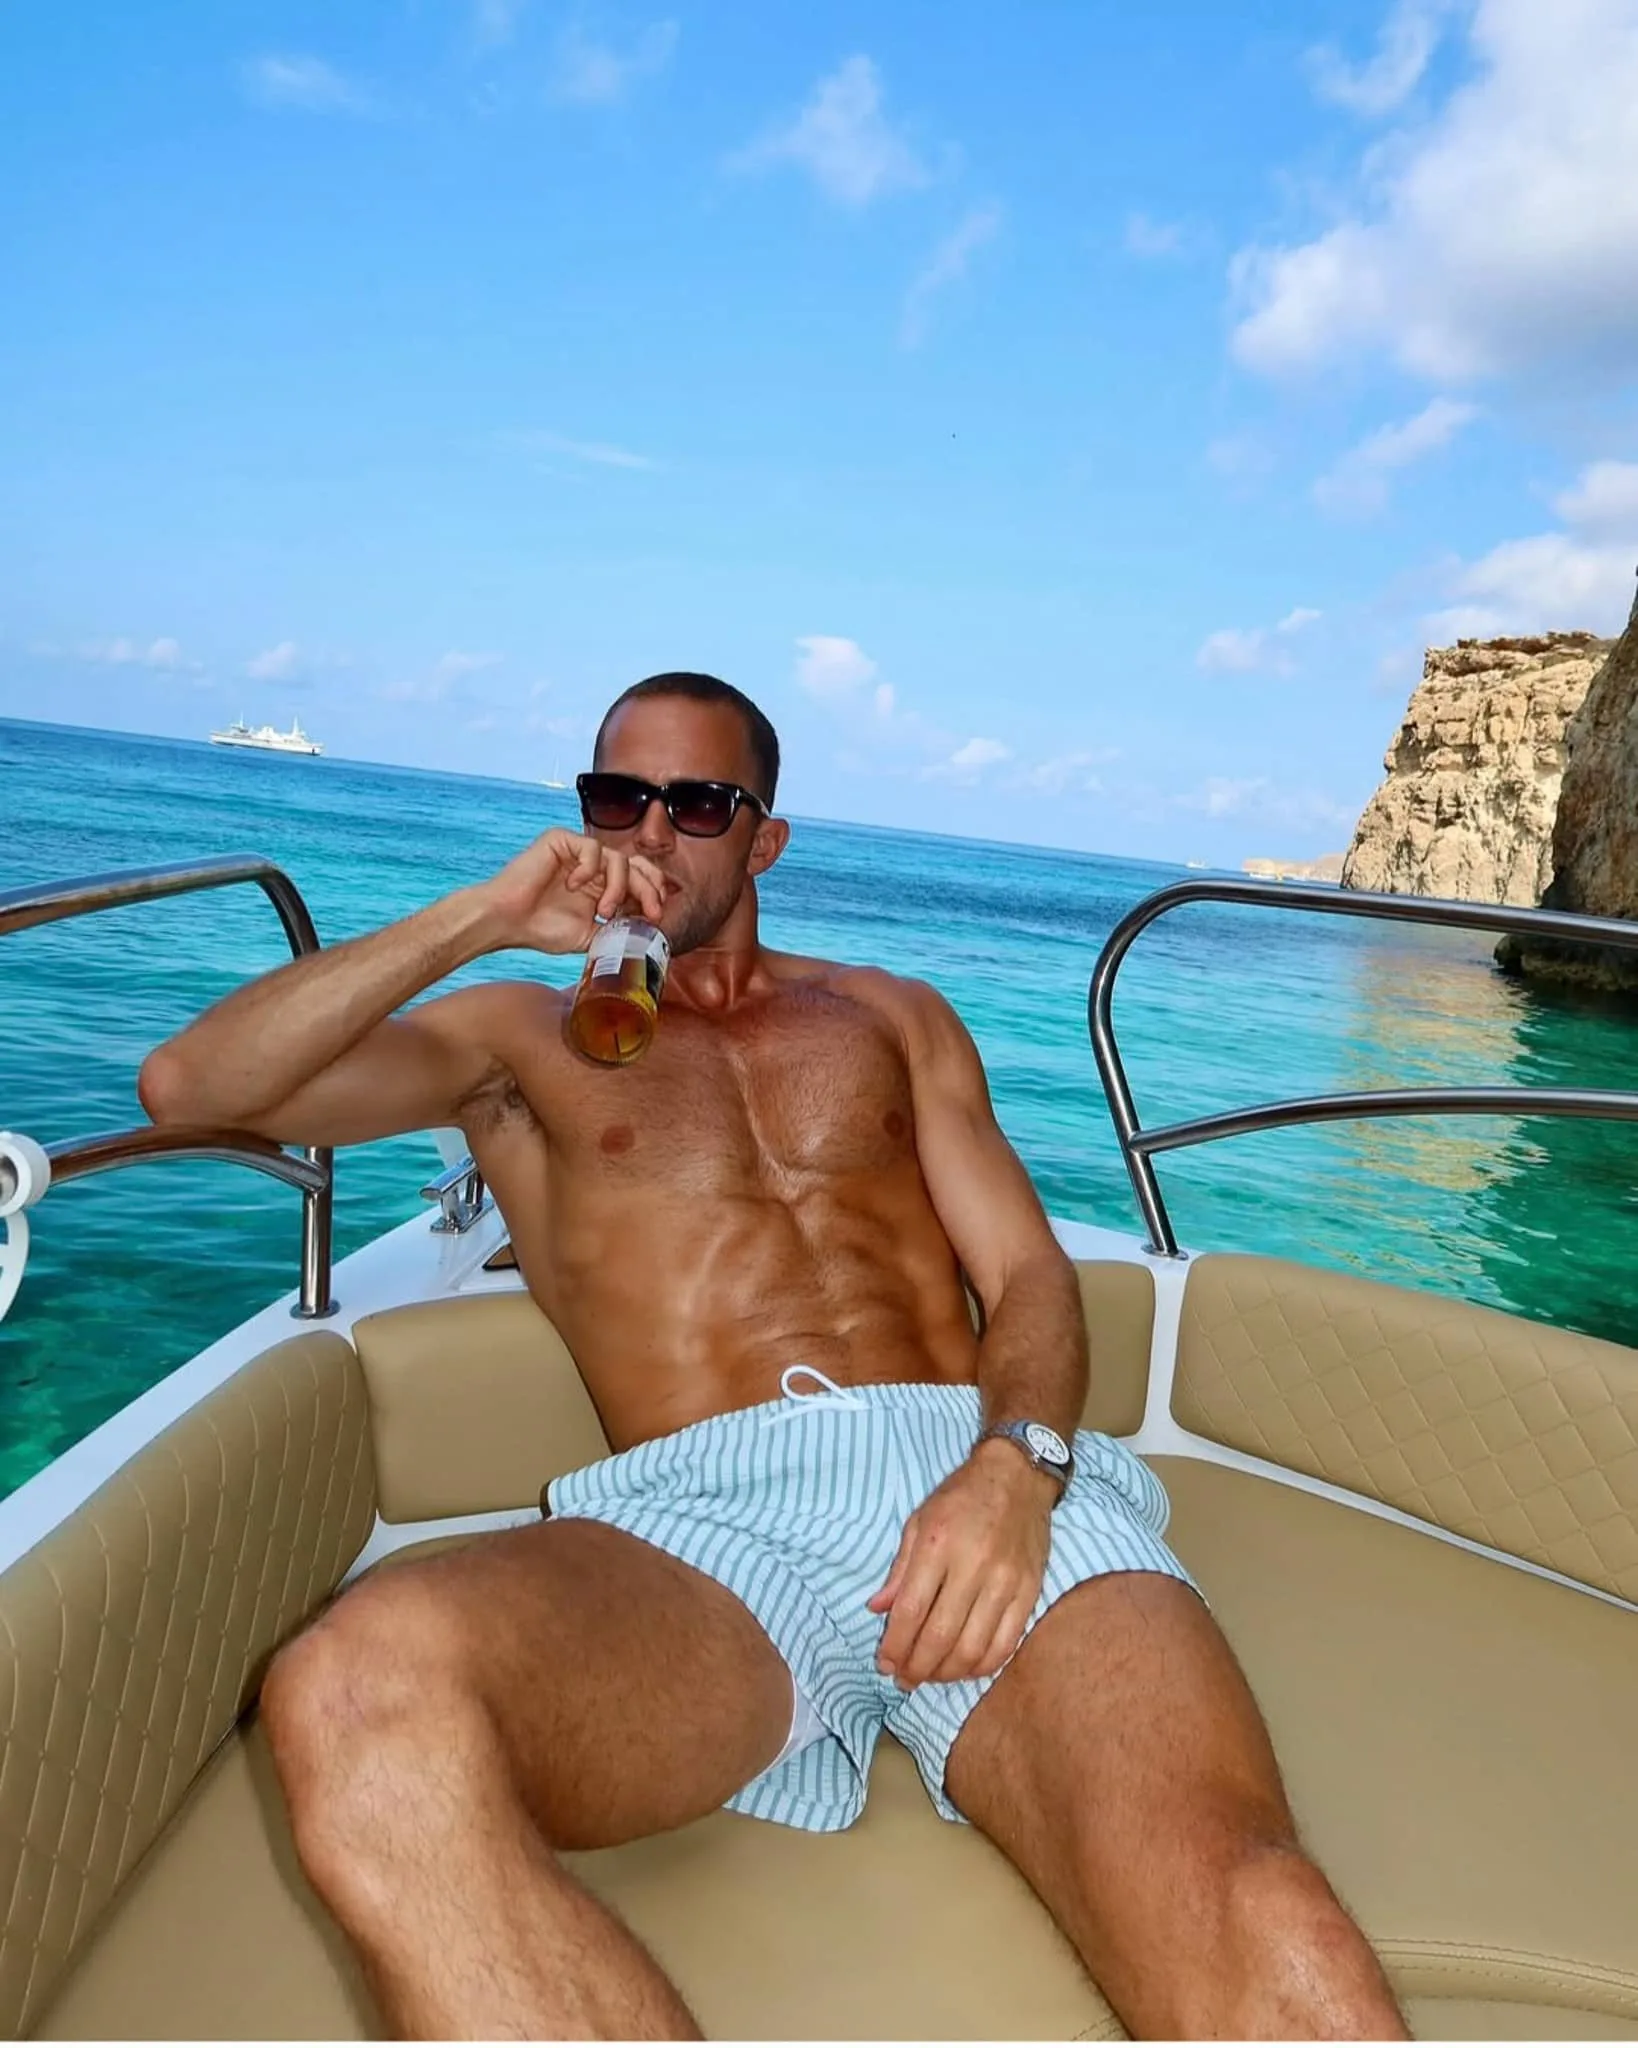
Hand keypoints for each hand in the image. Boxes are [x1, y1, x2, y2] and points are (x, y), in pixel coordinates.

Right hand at [478, 829, 666, 956]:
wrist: (506, 922)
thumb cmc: (541, 929)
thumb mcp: (590, 935)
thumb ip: (617, 929)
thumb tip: (647, 931)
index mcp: (601, 885)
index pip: (639, 878)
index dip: (653, 892)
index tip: (656, 915)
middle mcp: (592, 866)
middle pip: (636, 865)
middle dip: (648, 888)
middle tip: (650, 910)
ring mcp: (577, 852)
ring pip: (618, 858)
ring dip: (617, 886)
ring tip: (603, 909)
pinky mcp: (561, 840)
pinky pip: (592, 847)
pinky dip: (589, 869)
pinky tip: (574, 886)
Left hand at [867, 1440, 1055, 1689]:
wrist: (1018, 1477)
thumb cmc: (962, 1496)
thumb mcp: (920, 1521)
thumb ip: (900, 1569)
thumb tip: (878, 1610)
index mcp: (938, 1545)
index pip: (911, 1610)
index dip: (894, 1645)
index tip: (884, 1663)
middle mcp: (973, 1566)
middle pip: (940, 1636)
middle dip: (917, 1667)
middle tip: (904, 1679)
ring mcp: (1005, 1582)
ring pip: (973, 1648)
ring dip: (947, 1673)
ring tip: (931, 1677)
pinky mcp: (1029, 1592)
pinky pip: (1006, 1643)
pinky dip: (983, 1666)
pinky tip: (965, 1669)